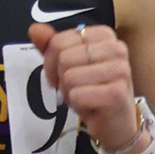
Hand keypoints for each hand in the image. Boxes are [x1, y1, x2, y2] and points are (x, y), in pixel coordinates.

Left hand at [28, 22, 136, 149]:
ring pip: (69, 77)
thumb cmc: (94, 91)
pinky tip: (91, 107)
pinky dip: (77, 105)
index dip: (51, 62)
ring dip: (70, 93)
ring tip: (85, 97)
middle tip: (76, 89)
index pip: (59, 41)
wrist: (116, 124)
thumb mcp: (71, 65)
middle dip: (61, 79)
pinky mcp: (116, 93)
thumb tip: (34, 29)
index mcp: (104, 35)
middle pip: (63, 58)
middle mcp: (116, 48)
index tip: (62, 74)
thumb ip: (53, 46)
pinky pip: (76, 95)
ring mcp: (119, 70)